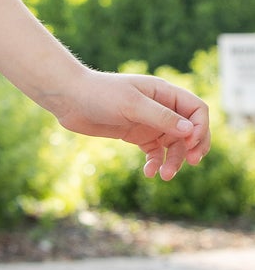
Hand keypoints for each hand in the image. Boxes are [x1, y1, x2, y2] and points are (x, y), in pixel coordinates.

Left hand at [47, 68, 210, 180]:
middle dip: (192, 147)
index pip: (197, 110)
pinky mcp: (136, 135)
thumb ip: (161, 117)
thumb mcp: (132, 105)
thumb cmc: (100, 94)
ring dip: (173, 160)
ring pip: (172, 145)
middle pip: (189, 130)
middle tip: (191, 162)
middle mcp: (160, 108)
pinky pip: (154, 153)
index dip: (200, 127)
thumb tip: (190, 130)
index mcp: (164, 93)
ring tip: (165, 176)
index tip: (189, 144)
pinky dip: (155, 163)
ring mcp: (149, 122)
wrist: (69, 99)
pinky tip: (150, 173)